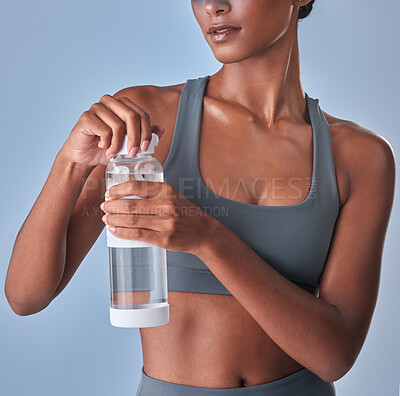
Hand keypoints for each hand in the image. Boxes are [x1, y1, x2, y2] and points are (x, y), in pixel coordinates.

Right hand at [60, 94, 164, 166]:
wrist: (84, 157)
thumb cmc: (107, 148)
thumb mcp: (129, 143)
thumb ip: (144, 135)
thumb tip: (162, 129)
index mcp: (122, 105)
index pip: (142, 114)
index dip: (147, 132)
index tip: (146, 148)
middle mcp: (110, 102)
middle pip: (132, 116)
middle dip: (136, 138)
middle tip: (134, 153)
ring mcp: (97, 108)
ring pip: (118, 125)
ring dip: (119, 145)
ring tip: (114, 153)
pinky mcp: (86, 117)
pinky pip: (104, 131)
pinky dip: (107, 144)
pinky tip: (102, 147)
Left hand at [100, 179, 217, 255]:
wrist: (204, 232)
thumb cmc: (186, 212)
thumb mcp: (173, 195)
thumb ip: (153, 193)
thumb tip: (125, 195)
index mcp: (166, 190)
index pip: (136, 186)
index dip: (118, 190)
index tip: (109, 193)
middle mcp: (166, 205)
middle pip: (130, 205)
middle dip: (112, 206)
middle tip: (104, 206)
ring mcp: (165, 223)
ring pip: (131, 220)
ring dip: (114, 220)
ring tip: (106, 218)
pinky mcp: (164, 239)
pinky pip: (137, 235)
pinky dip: (122, 232)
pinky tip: (115, 230)